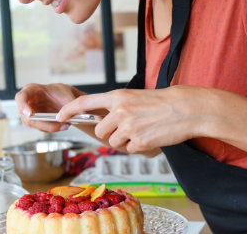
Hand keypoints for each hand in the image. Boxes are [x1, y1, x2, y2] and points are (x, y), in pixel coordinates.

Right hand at [15, 83, 87, 132]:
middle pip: (26, 116)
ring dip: (49, 127)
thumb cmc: (61, 93)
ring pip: (33, 124)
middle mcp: (27, 101)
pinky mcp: (34, 120)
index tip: (30, 114)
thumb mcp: (68, 96)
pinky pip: (39, 127)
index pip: (21, 97)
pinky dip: (50, 128)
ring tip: (64, 125)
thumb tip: (78, 114)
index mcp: (32, 90)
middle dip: (42, 123)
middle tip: (58, 126)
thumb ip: (71, 105)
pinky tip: (60, 126)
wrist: (63, 98)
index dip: (23, 106)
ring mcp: (29, 112)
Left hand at [57, 86, 220, 152]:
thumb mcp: (136, 97)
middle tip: (127, 129)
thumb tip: (102, 124)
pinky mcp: (138, 142)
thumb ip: (117, 108)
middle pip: (99, 131)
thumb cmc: (164, 103)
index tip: (59, 116)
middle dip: (109, 133)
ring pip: (114, 142)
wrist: (187, 109)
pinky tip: (150, 136)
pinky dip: (138, 147)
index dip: (68, 110)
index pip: (84, 102)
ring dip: (125, 141)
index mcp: (117, 97)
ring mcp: (128, 127)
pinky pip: (130, 150)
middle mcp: (119, 111)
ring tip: (143, 130)